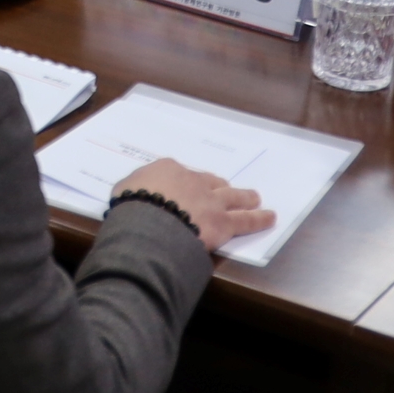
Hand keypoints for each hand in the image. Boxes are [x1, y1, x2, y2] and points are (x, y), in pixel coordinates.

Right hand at [116, 157, 272, 252]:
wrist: (150, 219)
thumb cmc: (132, 205)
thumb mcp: (124, 189)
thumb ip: (134, 189)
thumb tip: (134, 194)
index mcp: (167, 170)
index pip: (180, 175)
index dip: (186, 184)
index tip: (186, 188)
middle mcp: (193, 181)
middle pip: (210, 182)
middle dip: (219, 186)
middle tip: (226, 188)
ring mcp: (211, 200)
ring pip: (232, 196)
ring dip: (245, 197)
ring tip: (255, 197)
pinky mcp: (223, 222)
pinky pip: (246, 220)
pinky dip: (259, 218)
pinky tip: (270, 217)